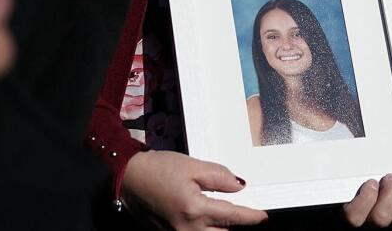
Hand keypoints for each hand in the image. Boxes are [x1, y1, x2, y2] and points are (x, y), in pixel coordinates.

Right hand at [120, 151, 267, 230]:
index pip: (232, 217)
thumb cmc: (157, 169)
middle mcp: (187, 229)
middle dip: (237, 228)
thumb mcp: (192, 166)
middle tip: (249, 217)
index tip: (263, 217)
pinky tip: (209, 221)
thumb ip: (219, 176)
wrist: (128, 178)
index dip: (251, 217)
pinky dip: (206, 230)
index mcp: (195, 210)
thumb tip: (239, 186)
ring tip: (229, 218)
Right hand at [341, 174, 391, 227]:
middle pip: (381, 216)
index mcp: (357, 217)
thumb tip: (347, 165)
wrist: (388, 208)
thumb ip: (351, 182)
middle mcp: (375, 225)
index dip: (364, 198)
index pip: (354, 216)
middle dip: (389, 191)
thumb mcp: (351, 189)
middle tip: (390, 178)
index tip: (371, 183)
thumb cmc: (371, 197)